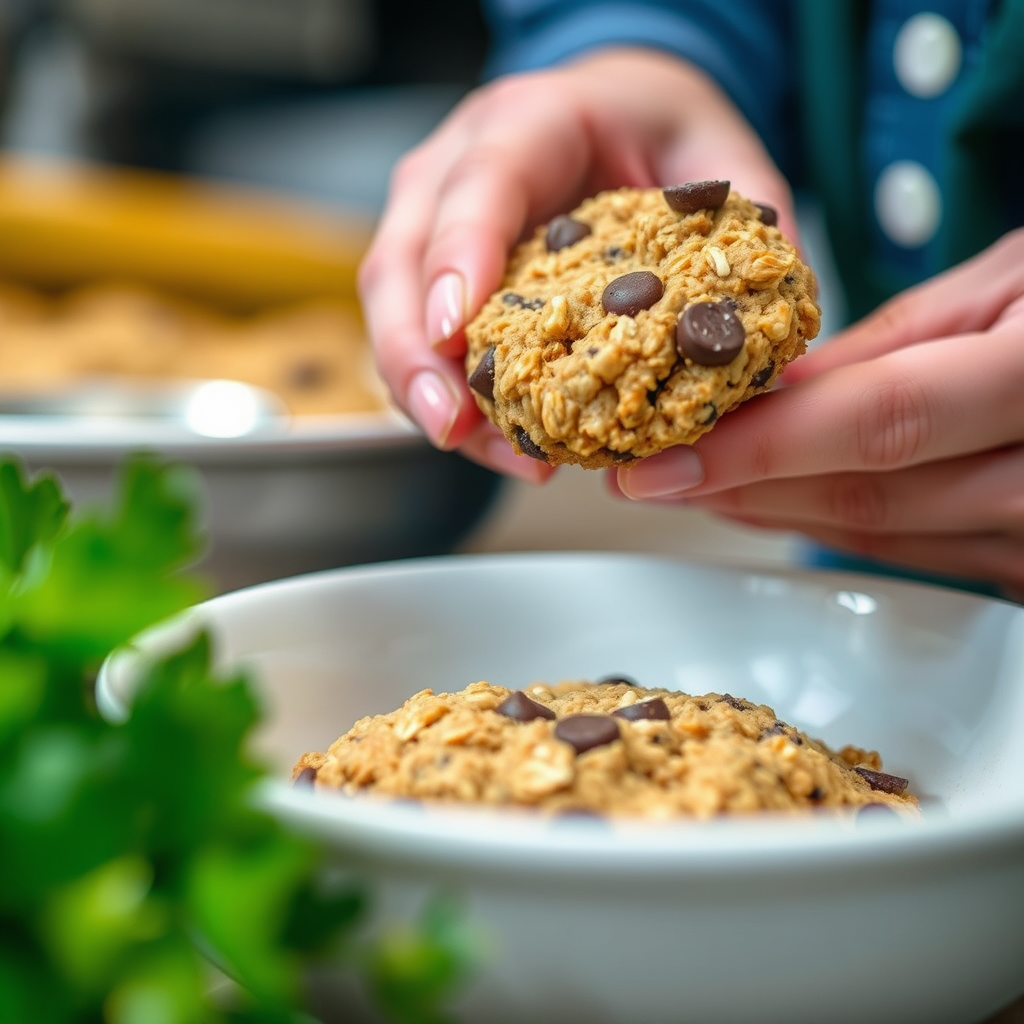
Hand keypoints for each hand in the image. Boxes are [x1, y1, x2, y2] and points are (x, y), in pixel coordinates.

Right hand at [358, 47, 792, 481]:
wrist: (615, 117)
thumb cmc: (655, 130)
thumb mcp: (713, 155)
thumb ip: (741, 222)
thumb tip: (757, 333)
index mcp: (531, 123)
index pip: (479, 183)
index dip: (458, 256)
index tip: (454, 332)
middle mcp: (460, 169)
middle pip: (399, 261)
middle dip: (415, 354)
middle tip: (453, 425)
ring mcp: (435, 223)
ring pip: (393, 310)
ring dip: (426, 391)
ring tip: (496, 451)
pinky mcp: (435, 273)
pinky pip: (419, 339)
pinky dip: (451, 396)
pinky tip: (499, 438)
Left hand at [616, 229, 1023, 596]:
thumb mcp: (1008, 281)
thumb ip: (892, 344)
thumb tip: (772, 391)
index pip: (881, 425)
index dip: (757, 448)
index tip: (657, 461)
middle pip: (867, 496)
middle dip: (739, 489)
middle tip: (647, 473)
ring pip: (880, 536)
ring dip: (768, 514)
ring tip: (686, 486)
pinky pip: (914, 553)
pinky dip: (829, 527)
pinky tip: (765, 506)